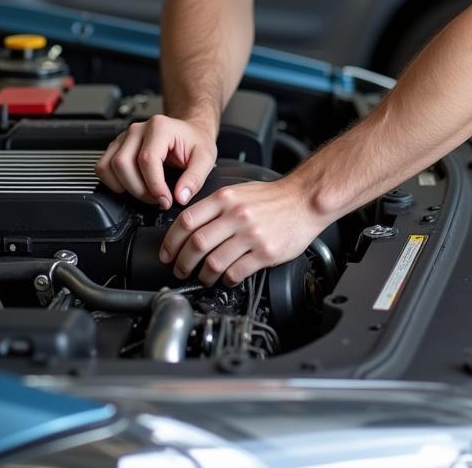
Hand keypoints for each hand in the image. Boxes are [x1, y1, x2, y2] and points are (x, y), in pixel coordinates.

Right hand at [95, 115, 216, 209]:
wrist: (188, 132)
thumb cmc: (194, 142)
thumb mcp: (205, 158)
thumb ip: (195, 178)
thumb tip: (180, 197)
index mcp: (160, 127)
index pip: (147, 160)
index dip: (154, 186)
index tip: (165, 200)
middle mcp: (137, 129)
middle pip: (123, 163)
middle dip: (139, 190)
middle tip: (157, 199)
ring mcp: (124, 137)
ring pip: (109, 166)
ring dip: (125, 187)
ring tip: (146, 193)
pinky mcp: (117, 146)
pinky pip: (103, 166)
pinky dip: (112, 182)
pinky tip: (131, 186)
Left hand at [160, 177, 330, 286]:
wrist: (304, 200)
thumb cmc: (272, 197)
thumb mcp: (238, 190)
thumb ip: (215, 206)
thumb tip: (189, 226)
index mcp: (225, 197)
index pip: (186, 220)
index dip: (171, 241)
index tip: (167, 253)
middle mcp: (236, 215)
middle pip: (196, 244)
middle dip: (182, 263)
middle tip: (180, 270)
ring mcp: (251, 235)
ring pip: (214, 262)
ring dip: (203, 275)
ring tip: (203, 277)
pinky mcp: (264, 253)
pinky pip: (236, 272)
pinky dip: (226, 280)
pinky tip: (226, 278)